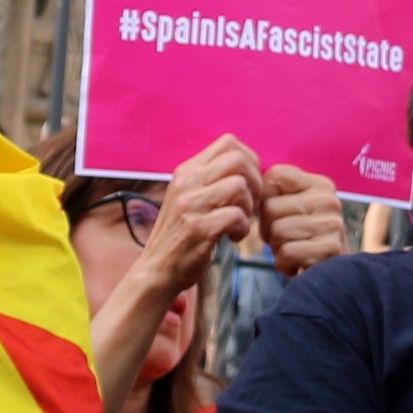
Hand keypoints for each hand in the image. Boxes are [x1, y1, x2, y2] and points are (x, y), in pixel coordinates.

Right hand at [139, 140, 266, 291]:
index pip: (228, 142)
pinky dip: (243, 228)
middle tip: (250, 205)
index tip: (250, 184)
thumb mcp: (190, 198)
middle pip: (238, 160)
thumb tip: (252, 169)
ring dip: (249, 208)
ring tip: (239, 223)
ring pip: (239, 186)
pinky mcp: (197, 228)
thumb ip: (213, 180)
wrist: (157, 269)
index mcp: (187, 171)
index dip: (250, 160)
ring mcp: (190, 205)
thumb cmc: (181, 235)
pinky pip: (236, 216)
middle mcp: (187, 182)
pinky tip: (233, 238)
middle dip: (255, 183)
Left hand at [259, 164, 348, 273]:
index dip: (264, 200)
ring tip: (295, 252)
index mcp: (319, 185)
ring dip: (277, 249)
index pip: (274, 177)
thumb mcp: (293, 210)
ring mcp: (332, 224)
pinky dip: (285, 265)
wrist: (331, 280)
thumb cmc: (303, 242)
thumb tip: (244, 181)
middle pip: (270, 207)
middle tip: (287, 241)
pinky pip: (286, 253)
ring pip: (276, 230)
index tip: (277, 217)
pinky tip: (299, 266)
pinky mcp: (331, 249)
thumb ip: (274, 193)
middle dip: (269, 230)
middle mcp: (329, 200)